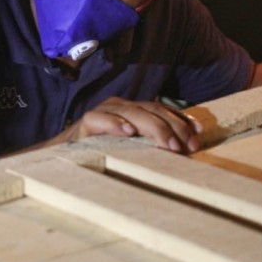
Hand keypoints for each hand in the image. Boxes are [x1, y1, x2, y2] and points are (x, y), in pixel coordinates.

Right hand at [60, 97, 202, 152]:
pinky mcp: (87, 122)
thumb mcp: (132, 148)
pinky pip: (101, 119)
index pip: (161, 109)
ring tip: (168, 145)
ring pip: (132, 113)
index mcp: (133, 110)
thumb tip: (185, 152)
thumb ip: (153, 145)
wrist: (64, 155)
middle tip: (187, 146)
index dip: (180, 120)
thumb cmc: (102, 153)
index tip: (198, 134)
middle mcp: (120, 106)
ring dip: (153, 129)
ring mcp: (104, 112)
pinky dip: (115, 124)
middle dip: (173, 127)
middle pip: (151, 110)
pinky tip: (128, 132)